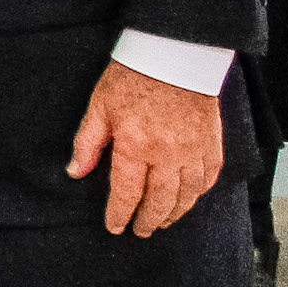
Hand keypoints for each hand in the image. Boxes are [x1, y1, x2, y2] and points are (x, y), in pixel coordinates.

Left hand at [64, 60, 223, 236]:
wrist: (174, 54)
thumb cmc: (132, 78)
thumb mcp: (99, 108)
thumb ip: (87, 143)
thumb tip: (75, 171)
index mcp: (135, 147)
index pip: (127, 193)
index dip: (120, 214)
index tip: (116, 227)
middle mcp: (168, 154)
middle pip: (160, 200)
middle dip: (149, 220)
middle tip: (141, 232)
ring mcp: (194, 150)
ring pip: (187, 194)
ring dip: (175, 212)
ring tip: (164, 222)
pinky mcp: (212, 141)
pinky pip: (209, 176)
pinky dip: (199, 192)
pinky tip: (190, 198)